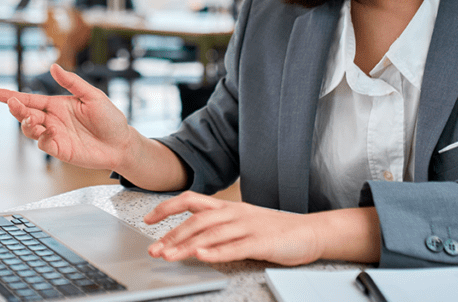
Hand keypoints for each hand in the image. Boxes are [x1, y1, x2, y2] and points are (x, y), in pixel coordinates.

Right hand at [0, 64, 133, 170]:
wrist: (122, 143)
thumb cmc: (110, 118)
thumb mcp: (93, 96)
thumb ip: (72, 82)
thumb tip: (53, 67)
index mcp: (57, 104)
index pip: (29, 99)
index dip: (10, 96)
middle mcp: (52, 120)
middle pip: (25, 114)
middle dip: (16, 109)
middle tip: (13, 104)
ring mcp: (54, 135)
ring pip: (30, 129)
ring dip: (26, 123)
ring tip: (30, 118)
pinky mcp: (60, 150)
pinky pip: (44, 145)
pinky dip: (42, 138)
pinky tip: (48, 132)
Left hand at [144, 192, 322, 265]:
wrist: (309, 232)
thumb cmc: (273, 229)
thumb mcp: (240, 222)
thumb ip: (217, 225)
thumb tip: (188, 237)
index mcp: (227, 207)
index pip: (190, 200)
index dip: (167, 207)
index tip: (147, 219)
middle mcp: (234, 213)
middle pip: (196, 220)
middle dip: (171, 235)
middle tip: (154, 249)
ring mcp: (248, 226)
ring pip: (210, 233)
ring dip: (186, 245)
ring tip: (169, 256)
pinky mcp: (262, 242)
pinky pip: (235, 247)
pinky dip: (216, 252)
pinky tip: (202, 256)